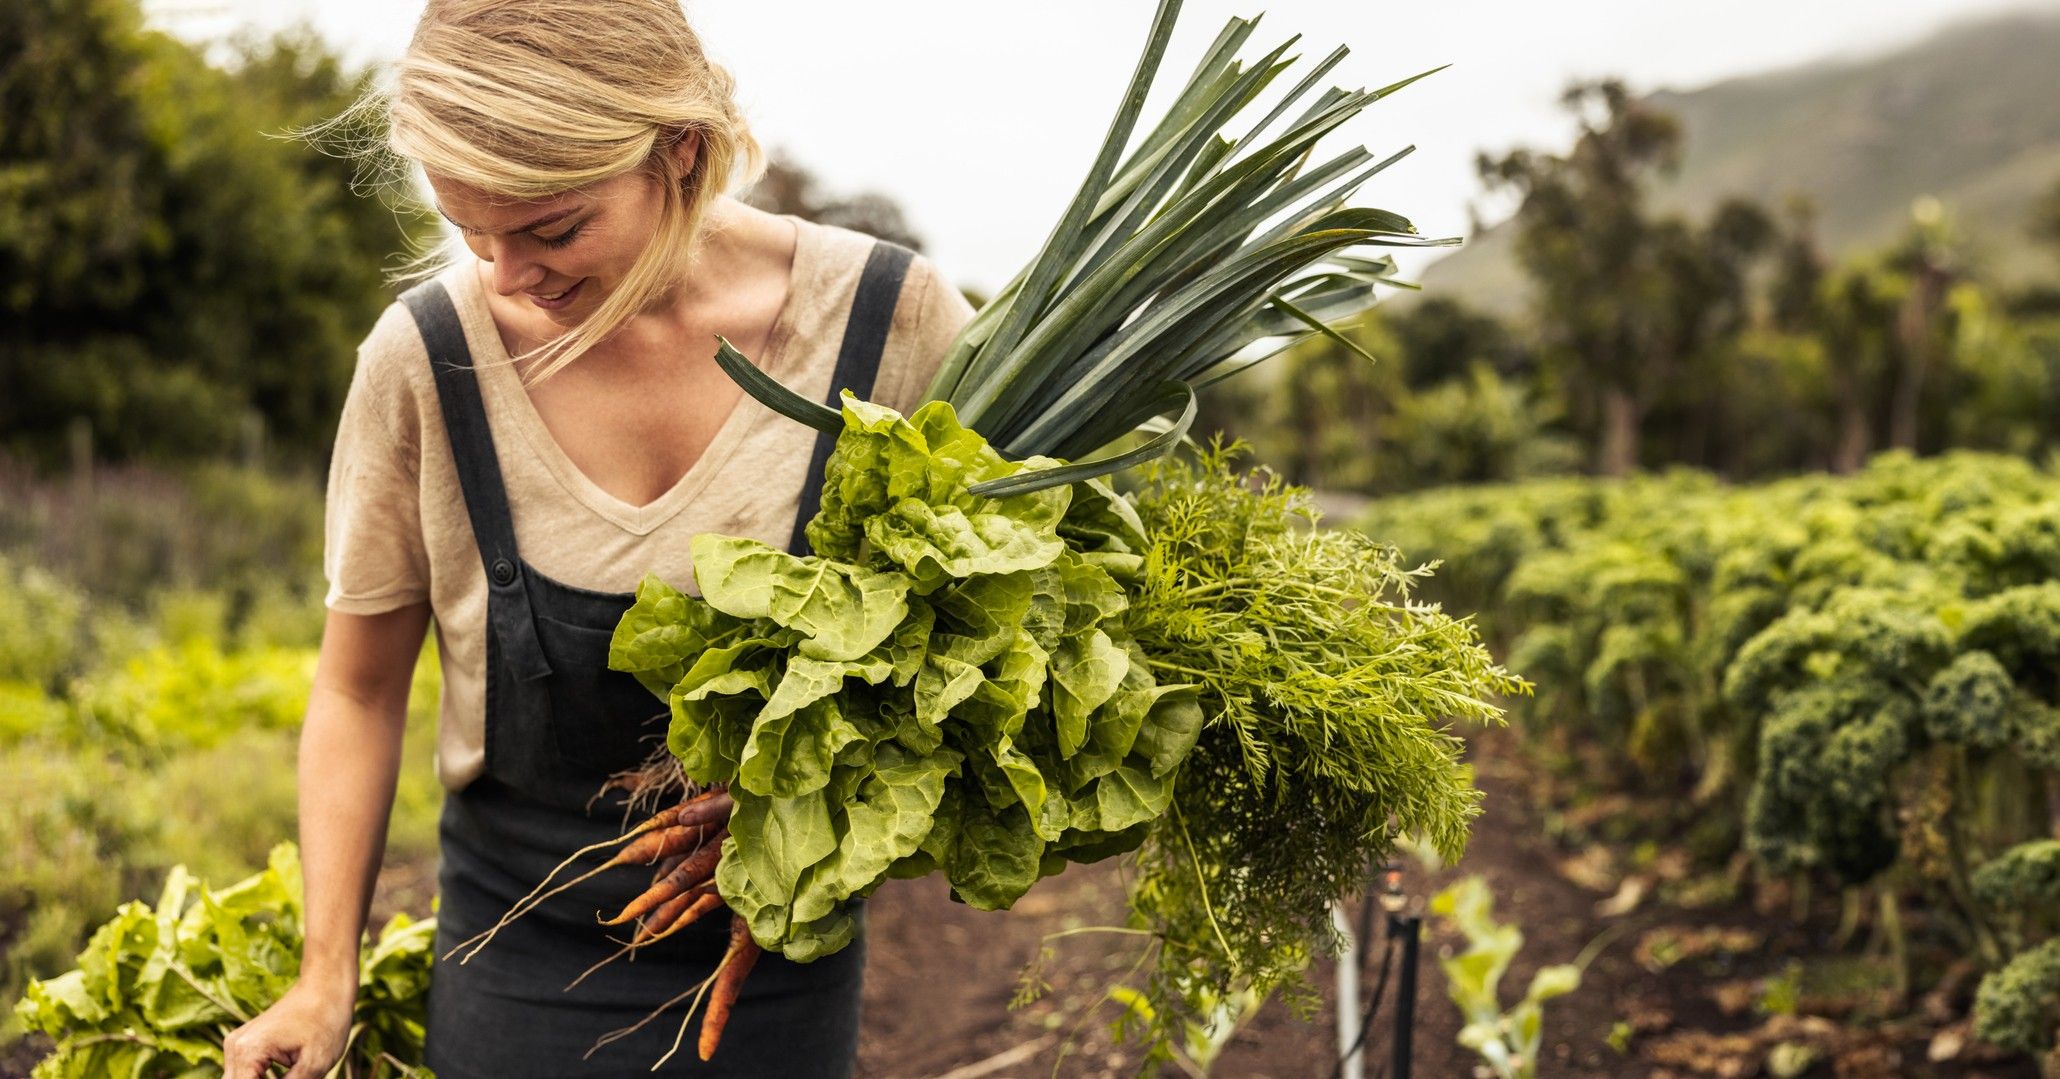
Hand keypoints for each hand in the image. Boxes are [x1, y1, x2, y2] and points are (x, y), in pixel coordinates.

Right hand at [223, 977, 356, 1078]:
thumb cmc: (326, 1021)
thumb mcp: (314, 1065)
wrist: (326, 986)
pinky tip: (284, 1077)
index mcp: (247, 1052)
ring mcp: (236, 1045)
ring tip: (293, 1073)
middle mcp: (234, 1048)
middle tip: (294, 1077)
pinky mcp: (244, 1045)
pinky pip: (244, 1074)